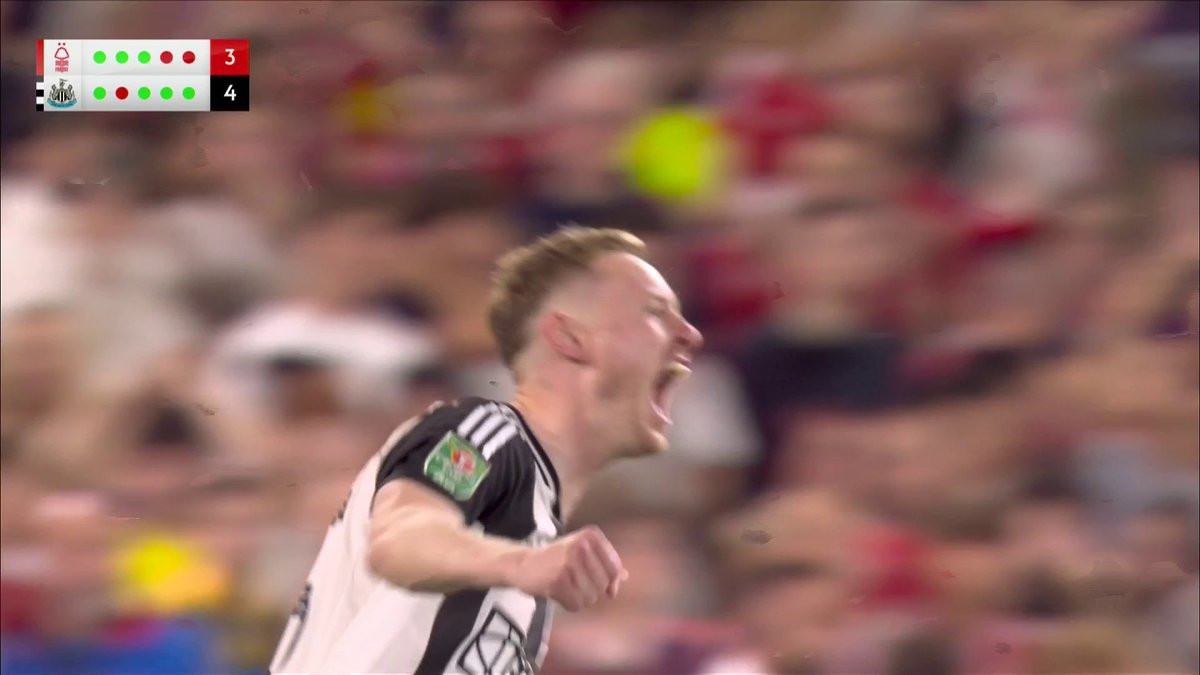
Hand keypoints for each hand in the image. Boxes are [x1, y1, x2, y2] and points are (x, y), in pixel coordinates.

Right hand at [508, 526, 628, 611]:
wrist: (523, 563)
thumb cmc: (558, 558)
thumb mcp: (582, 552)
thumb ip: (604, 562)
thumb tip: (624, 577)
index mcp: (591, 535)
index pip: (614, 568)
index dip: (612, 582)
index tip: (607, 588)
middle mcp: (581, 546)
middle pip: (603, 584)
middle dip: (593, 590)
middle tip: (577, 585)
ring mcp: (569, 563)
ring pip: (591, 597)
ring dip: (581, 599)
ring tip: (568, 588)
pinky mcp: (557, 580)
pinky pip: (576, 605)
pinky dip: (570, 605)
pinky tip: (560, 594)